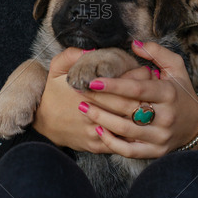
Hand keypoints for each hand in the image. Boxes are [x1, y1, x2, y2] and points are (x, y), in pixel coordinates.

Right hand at [32, 47, 149, 151]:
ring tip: (153, 102)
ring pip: (128, 126)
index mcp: (87, 93)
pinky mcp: (97, 146)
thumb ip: (71, 55)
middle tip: (155, 85)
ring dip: (142, 115)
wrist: (41, 124)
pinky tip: (140, 122)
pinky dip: (133, 132)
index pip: (121, 86)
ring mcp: (96, 133)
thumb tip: (91, 50)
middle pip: (129, 106)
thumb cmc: (52, 94)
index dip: (138, 77)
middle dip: (146, 95)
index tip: (146, 70)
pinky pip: (121, 141)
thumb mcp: (56, 69)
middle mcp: (93, 115)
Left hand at [75, 40, 197, 157]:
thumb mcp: (176, 68)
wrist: (196, 125)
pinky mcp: (155, 152)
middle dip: (100, 100)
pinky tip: (98, 130)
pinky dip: (111, 142)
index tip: (93, 80)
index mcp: (168, 93)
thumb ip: (156, 52)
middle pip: (127, 109)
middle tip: (79, 91)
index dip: (114, 85)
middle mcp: (166, 116)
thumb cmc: (181, 92)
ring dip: (101, 119)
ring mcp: (160, 136)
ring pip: (125, 131)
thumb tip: (134, 43)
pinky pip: (129, 150)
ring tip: (83, 107)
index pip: (138, 89)